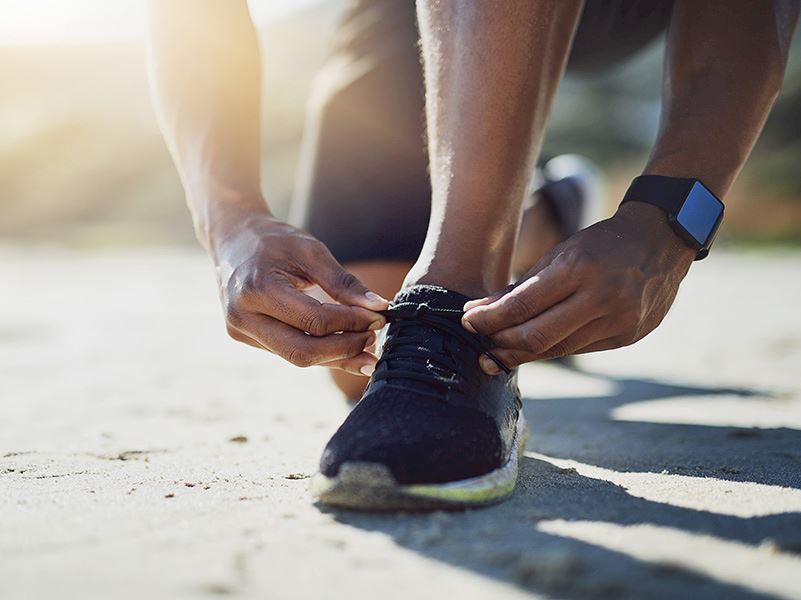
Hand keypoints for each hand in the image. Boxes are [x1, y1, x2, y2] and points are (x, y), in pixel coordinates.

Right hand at [211, 209, 387, 374]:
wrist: (231, 238)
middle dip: (345, 349)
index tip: (379, 316)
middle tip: (373, 337)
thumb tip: (379, 308)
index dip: (351, 323)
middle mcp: (242, 317)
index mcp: (257, 289)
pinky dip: (320, 352)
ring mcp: (240, 331)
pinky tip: (345, 348)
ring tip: (367, 347)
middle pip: (303, 351)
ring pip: (297, 357)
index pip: (314, 321)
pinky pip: (289, 352)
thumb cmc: (274, 240)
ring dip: (336, 356)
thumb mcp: (311, 251)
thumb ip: (344, 282)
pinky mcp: (246, 338)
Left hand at [462, 202, 695, 372]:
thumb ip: (520, 288)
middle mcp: (602, 298)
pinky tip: (534, 348)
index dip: (489, 319)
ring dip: (522, 353)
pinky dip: (552, 349)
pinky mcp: (629, 337)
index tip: (467, 321)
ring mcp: (620, 321)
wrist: (662, 240)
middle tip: (480, 346)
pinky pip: (579, 349)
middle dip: (501, 345)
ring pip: (557, 350)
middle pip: (537, 337)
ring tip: (498, 352)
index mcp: (578, 269)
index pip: (522, 306)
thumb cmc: (601, 244)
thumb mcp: (560, 254)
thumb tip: (477, 313)